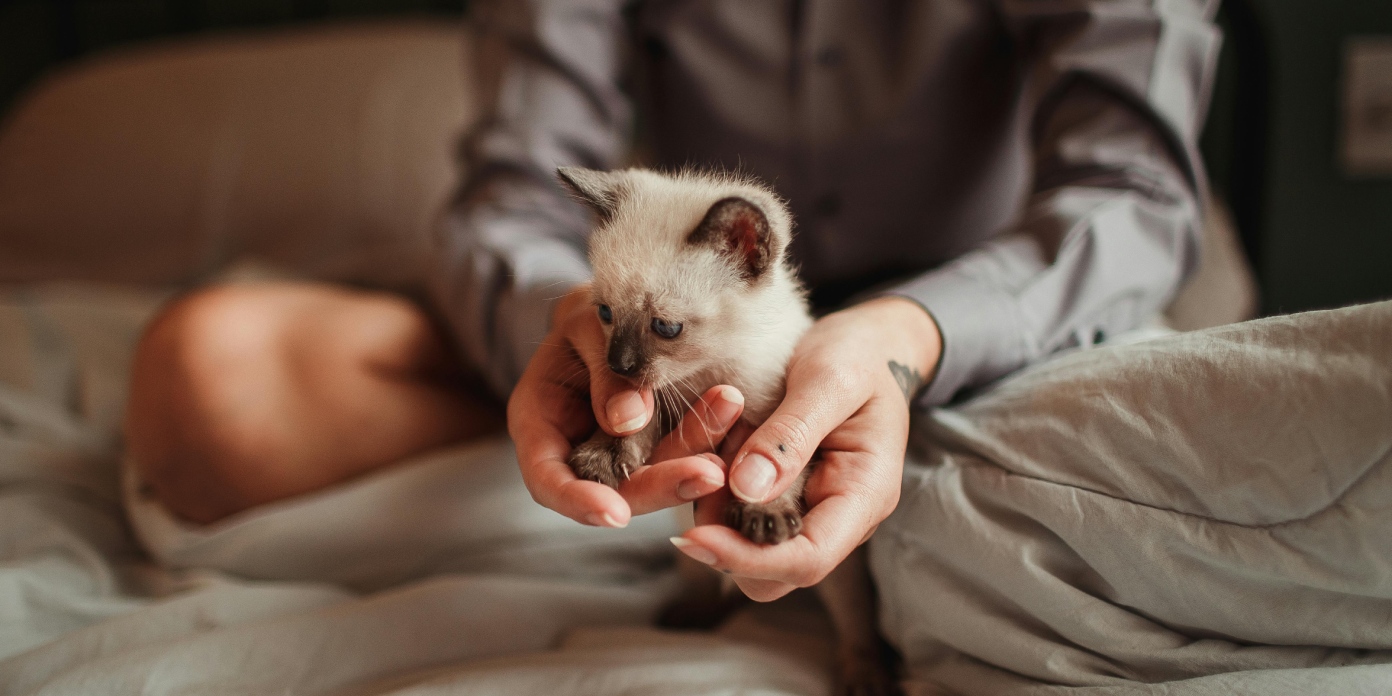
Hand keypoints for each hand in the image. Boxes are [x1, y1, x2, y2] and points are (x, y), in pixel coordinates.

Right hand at [508, 285, 744, 526]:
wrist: (615, 310)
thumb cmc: (587, 315)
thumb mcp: (586, 328)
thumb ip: (605, 373)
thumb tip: (627, 420)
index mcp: (541, 424)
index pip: (547, 480)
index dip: (577, 501)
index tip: (615, 513)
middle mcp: (579, 449)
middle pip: (613, 489)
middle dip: (661, 485)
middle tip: (707, 474)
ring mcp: (623, 452)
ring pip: (657, 473)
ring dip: (695, 452)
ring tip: (729, 413)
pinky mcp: (661, 444)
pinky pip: (684, 449)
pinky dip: (709, 435)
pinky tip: (733, 412)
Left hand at [672, 297, 941, 600]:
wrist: (866, 343)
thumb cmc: (857, 356)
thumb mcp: (830, 380)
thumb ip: (792, 434)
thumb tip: (748, 490)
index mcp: (864, 495)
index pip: (807, 559)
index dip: (748, 558)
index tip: (694, 537)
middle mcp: (837, 517)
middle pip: (774, 572)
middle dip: (724, 538)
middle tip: (694, 475)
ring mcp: (809, 510)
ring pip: (748, 546)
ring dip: (714, 508)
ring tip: (710, 441)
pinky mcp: (782, 497)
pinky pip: (740, 513)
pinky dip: (715, 487)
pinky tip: (713, 440)